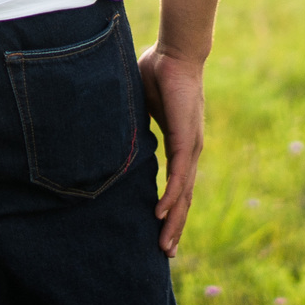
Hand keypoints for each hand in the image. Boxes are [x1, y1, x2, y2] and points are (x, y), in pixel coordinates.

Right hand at [139, 44, 204, 254]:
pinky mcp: (187, 139)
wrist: (176, 52)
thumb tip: (113, 130)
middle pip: (184, 197)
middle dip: (175, 226)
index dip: (171, 208)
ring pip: (184, 193)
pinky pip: (179, 175)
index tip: (161, 228)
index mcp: (180, 143)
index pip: (178, 184)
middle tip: (166, 252)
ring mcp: (191, 147)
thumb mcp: (140, 106)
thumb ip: (133, 123)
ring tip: (165, 246)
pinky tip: (162, 215)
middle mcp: (190, 150)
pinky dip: (171, 197)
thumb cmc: (158, 71)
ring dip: (174, 221)